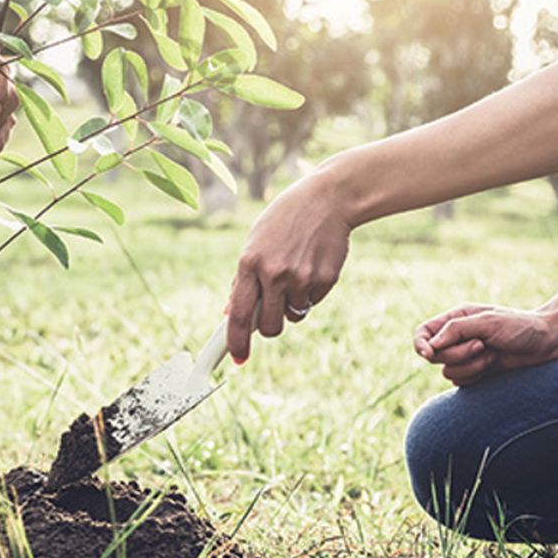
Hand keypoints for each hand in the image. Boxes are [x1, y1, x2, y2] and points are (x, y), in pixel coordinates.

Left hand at [228, 173, 351, 362]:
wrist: (327, 199)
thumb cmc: (285, 221)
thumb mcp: (256, 242)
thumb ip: (243, 278)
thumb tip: (230, 312)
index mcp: (250, 263)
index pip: (239, 314)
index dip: (236, 341)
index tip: (237, 358)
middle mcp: (274, 273)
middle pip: (269, 327)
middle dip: (269, 327)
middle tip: (272, 311)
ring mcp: (301, 278)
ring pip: (293, 316)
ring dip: (292, 305)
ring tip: (295, 272)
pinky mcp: (325, 280)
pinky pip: (312, 302)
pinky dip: (310, 293)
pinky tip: (312, 265)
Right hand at [413, 304, 557, 385]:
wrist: (548, 343)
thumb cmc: (520, 327)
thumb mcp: (487, 322)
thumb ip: (455, 330)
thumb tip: (430, 346)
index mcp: (455, 319)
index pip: (423, 333)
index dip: (420, 345)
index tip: (429, 353)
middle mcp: (456, 338)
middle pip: (434, 356)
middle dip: (457, 354)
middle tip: (481, 346)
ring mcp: (465, 357)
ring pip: (447, 371)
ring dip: (470, 366)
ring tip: (492, 355)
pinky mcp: (475, 373)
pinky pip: (461, 382)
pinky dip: (476, 376)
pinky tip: (494, 365)